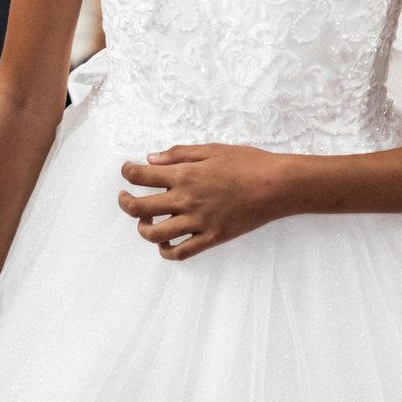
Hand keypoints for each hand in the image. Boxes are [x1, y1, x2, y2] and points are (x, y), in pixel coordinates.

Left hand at [117, 144, 290, 260]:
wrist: (276, 186)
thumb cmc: (248, 163)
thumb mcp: (212, 149)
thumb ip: (179, 154)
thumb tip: (151, 159)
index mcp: (185, 175)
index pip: (141, 176)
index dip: (127, 172)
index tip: (127, 171)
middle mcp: (186, 200)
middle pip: (139, 207)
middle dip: (125, 202)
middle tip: (125, 198)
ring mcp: (198, 222)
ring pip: (154, 234)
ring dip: (142, 228)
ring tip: (144, 221)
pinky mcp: (211, 238)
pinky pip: (180, 252)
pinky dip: (166, 250)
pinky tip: (165, 241)